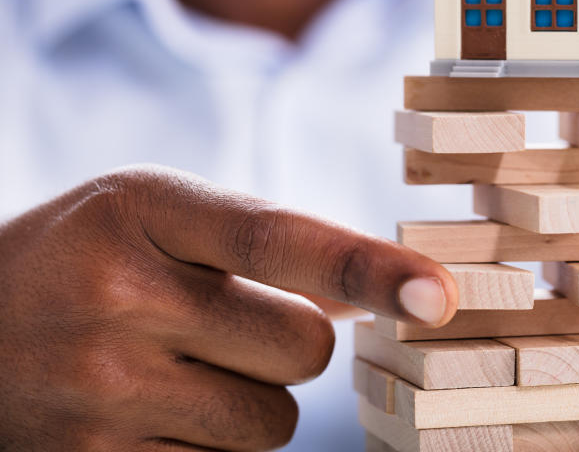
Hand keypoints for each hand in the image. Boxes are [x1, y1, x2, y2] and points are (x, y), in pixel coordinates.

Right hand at [0, 165, 457, 450]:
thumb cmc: (84, 256)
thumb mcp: (154, 213)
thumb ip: (259, 241)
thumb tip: (370, 290)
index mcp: (140, 209)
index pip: (276, 239)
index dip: (368, 268)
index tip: (437, 294)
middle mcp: (115, 296)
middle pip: (303, 348)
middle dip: (292, 343)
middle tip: (229, 326)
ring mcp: (97, 391)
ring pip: (273, 422)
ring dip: (253, 401)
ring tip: (180, 367)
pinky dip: (210, 445)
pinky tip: (152, 409)